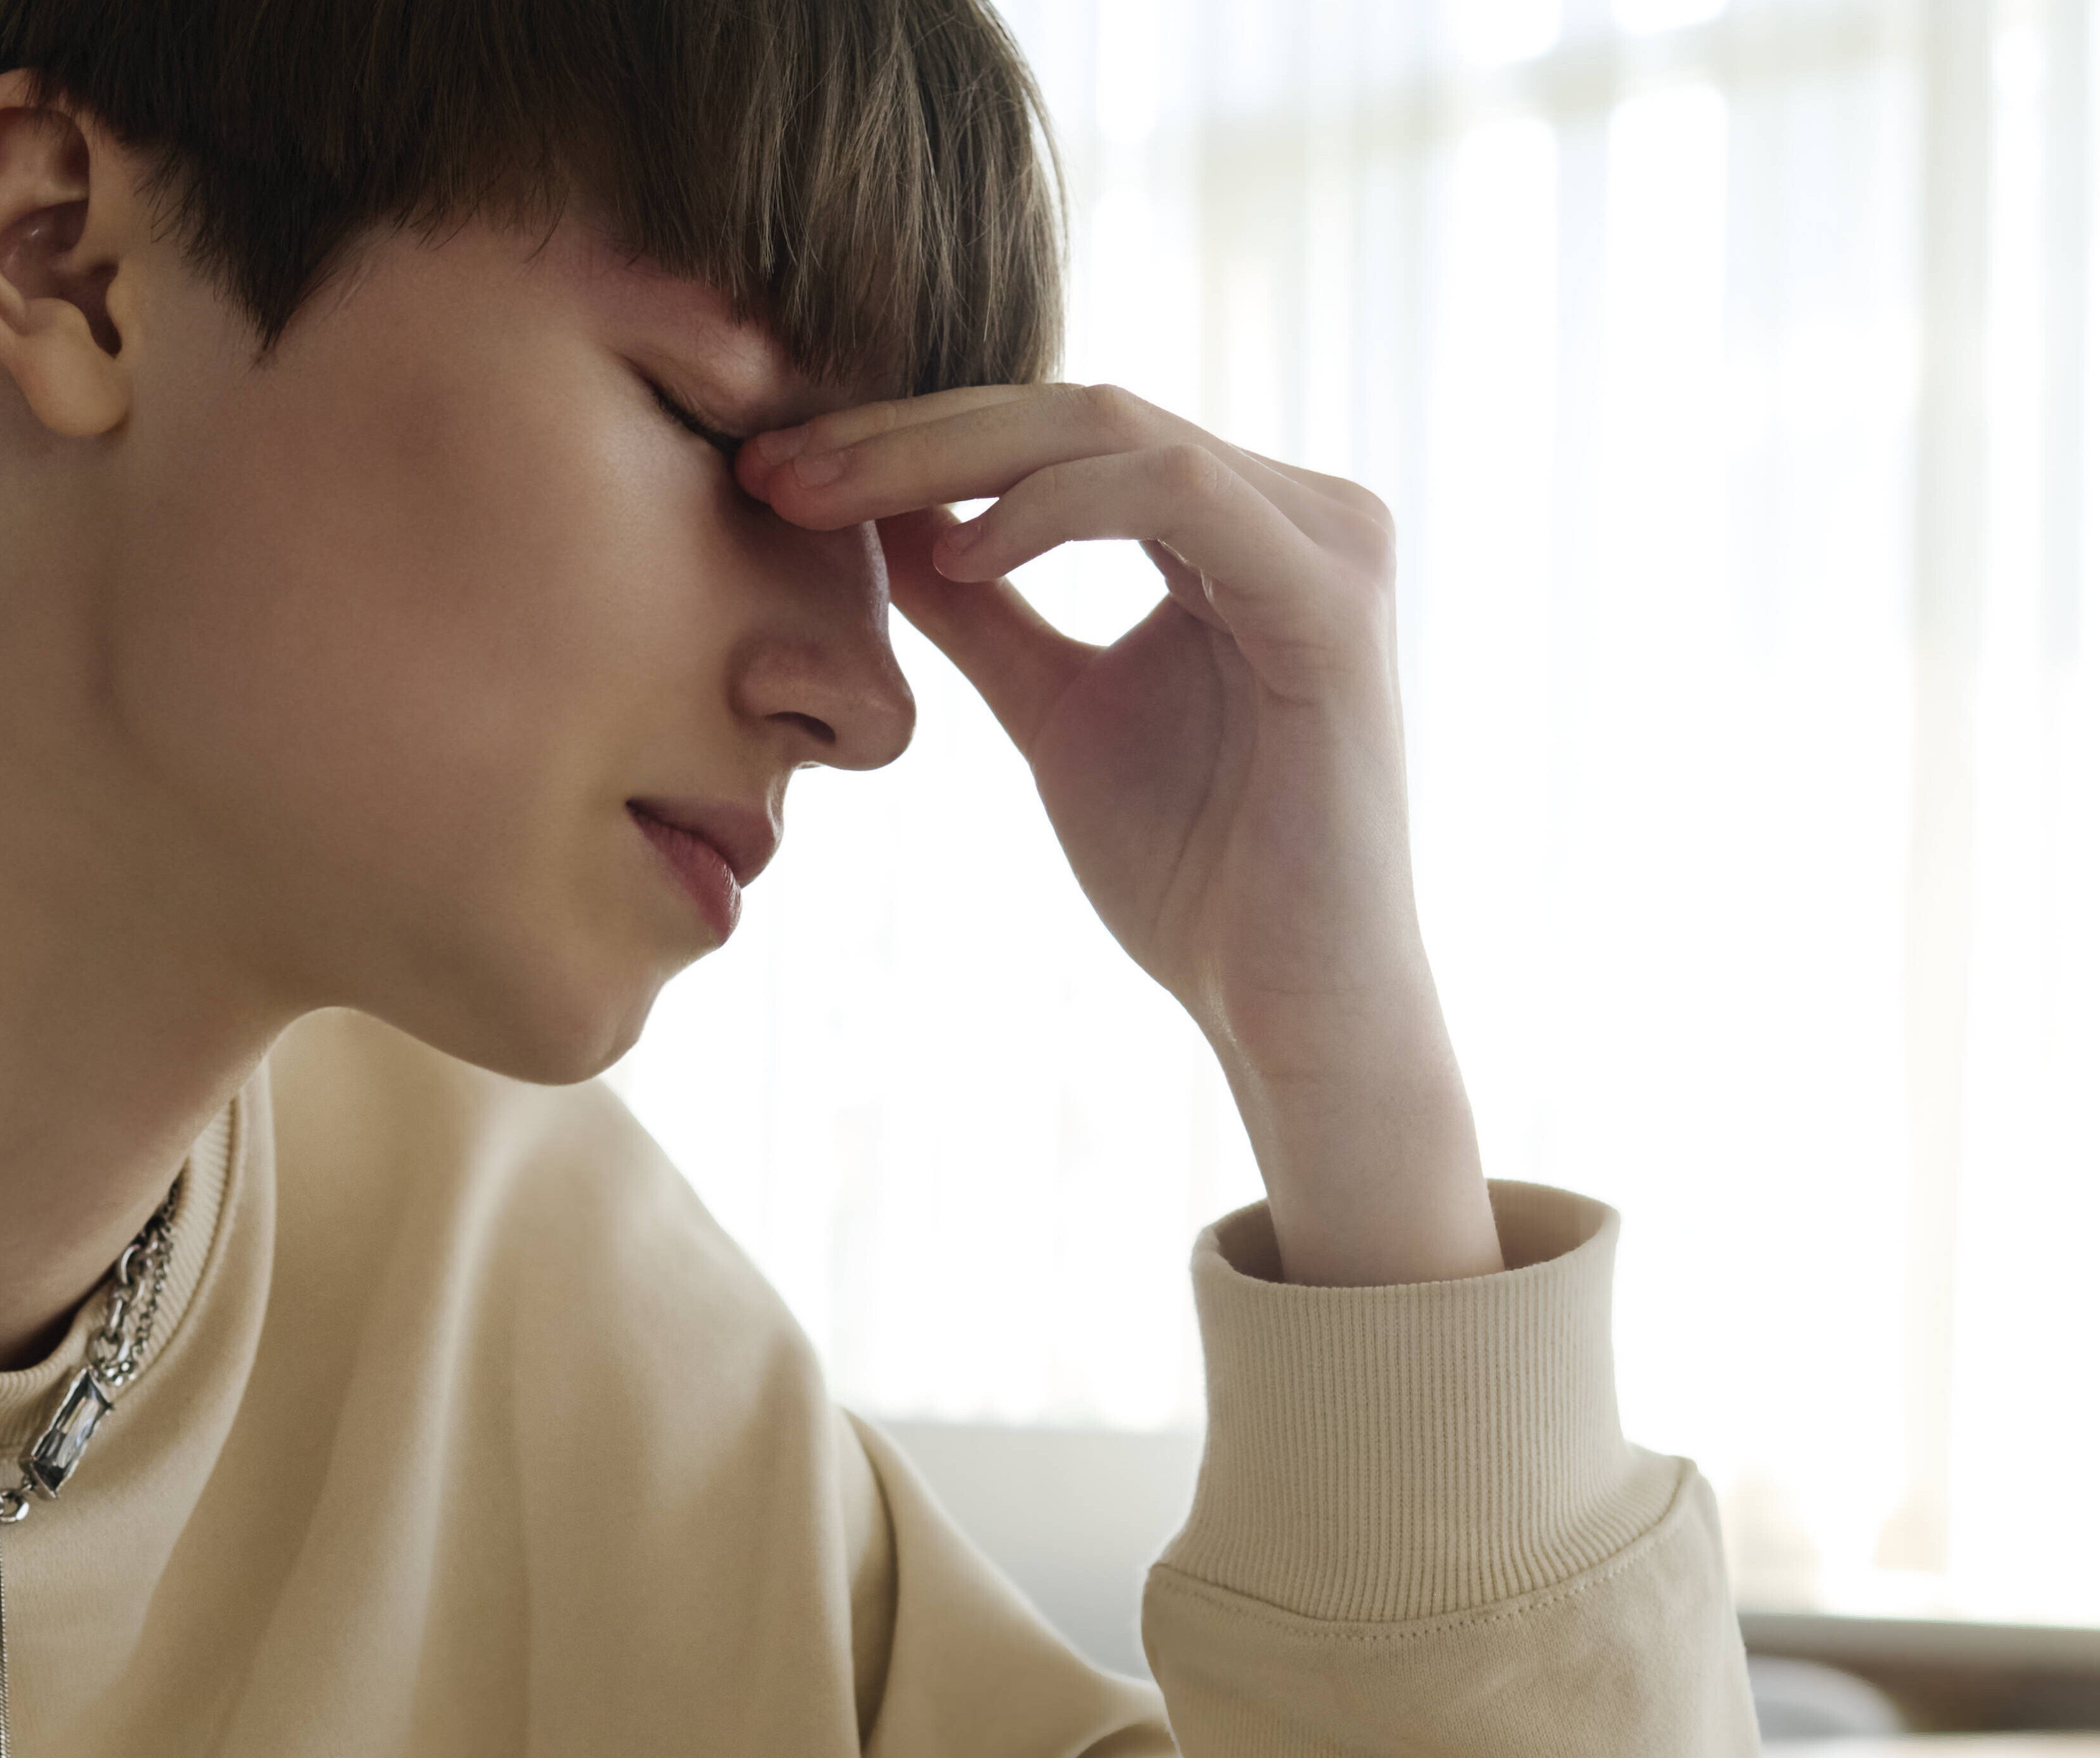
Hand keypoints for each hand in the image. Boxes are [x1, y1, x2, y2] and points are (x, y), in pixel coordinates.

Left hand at [744, 389, 1497, 1289]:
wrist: (1288, 1003)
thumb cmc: (1195, 873)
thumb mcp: (1052, 709)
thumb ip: (984, 613)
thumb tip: (880, 525)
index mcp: (1235, 523)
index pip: (1053, 434)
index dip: (906, 441)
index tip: (771, 476)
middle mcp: (1294, 506)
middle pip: (1071, 411)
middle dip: (906, 433)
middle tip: (769, 468)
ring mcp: (1324, 541)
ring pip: (1111, 427)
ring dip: (949, 455)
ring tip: (825, 501)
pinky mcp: (1330, 597)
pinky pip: (1176, 495)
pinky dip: (1054, 511)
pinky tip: (959, 557)